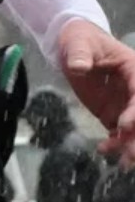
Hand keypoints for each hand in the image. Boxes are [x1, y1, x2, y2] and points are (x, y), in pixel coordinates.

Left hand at [59, 20, 134, 167]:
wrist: (74, 47)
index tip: (125, 124)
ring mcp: (125, 104)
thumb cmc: (81, 40)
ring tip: (124, 162)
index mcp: (134, 70)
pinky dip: (116, 143)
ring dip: (131, 144)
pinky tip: (105, 150)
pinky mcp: (113, 113)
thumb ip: (79, 56)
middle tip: (131, 154)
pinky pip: (120, 132)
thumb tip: (79, 67)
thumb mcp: (78, 44)